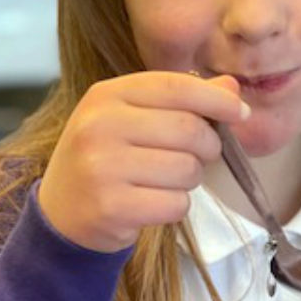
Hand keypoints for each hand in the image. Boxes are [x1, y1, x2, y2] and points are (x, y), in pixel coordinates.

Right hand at [38, 72, 247, 251]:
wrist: (61, 214)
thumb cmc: (107, 160)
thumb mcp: (133, 119)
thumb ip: (182, 100)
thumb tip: (231, 87)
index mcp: (105, 95)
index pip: (176, 86)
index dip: (216, 100)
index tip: (240, 113)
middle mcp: (99, 126)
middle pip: (189, 130)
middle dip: (206, 148)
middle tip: (197, 158)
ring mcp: (101, 167)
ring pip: (187, 169)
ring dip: (190, 180)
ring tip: (165, 182)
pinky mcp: (110, 207)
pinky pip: (176, 203)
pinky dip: (177, 206)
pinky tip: (153, 204)